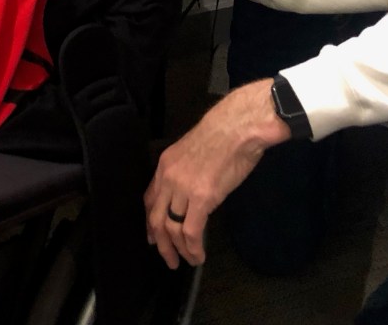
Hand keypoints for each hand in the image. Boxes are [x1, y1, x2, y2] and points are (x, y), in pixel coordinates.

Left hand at [144, 79, 290, 267]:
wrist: (238, 126)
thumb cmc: (224, 133)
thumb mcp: (194, 150)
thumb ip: (187, 171)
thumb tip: (190, 191)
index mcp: (166, 164)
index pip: (149, 198)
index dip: (150, 220)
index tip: (153, 236)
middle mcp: (169, 177)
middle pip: (156, 218)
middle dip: (160, 242)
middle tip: (168, 258)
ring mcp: (184, 188)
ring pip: (171, 228)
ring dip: (178, 249)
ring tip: (187, 260)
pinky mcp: (202, 198)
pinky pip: (191, 232)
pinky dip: (193, 248)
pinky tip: (198, 256)